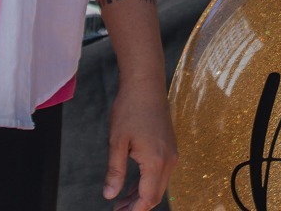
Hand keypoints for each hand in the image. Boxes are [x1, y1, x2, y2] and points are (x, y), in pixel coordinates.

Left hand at [103, 77, 177, 210]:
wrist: (146, 83)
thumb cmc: (130, 109)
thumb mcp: (117, 142)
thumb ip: (115, 171)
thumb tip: (109, 195)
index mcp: (156, 161)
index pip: (147, 198)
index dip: (134, 210)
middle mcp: (168, 160)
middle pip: (155, 195)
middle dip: (137, 206)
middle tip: (117, 210)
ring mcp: (171, 153)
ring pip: (159, 184)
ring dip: (142, 195)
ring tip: (121, 202)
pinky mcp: (169, 146)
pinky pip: (160, 172)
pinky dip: (147, 182)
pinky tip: (132, 185)